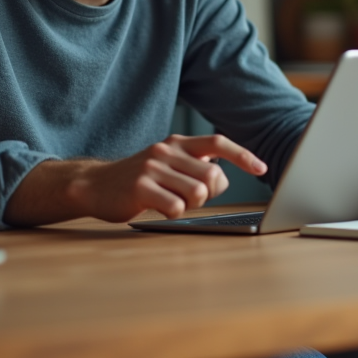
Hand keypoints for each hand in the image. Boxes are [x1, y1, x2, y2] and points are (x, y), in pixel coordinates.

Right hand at [71, 134, 267, 222]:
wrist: (94, 185)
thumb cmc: (139, 180)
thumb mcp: (167, 165)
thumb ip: (194, 167)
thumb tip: (220, 180)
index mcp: (176, 143)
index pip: (217, 143)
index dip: (242, 156)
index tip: (262, 168)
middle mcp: (166, 151)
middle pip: (213, 176)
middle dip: (209, 194)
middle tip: (188, 197)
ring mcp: (153, 168)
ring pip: (198, 193)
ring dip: (190, 205)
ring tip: (171, 201)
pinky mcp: (141, 188)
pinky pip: (176, 207)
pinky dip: (173, 213)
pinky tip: (158, 208)